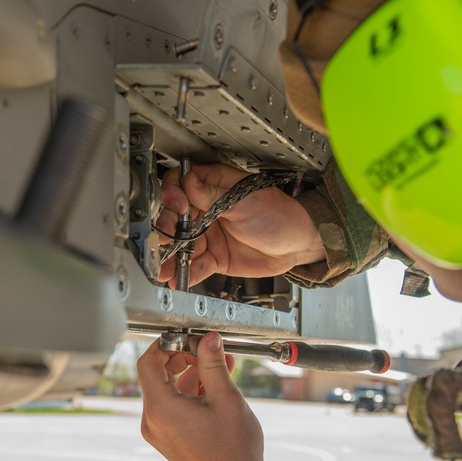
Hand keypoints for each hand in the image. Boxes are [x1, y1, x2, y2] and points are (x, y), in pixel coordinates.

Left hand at [136, 332, 278, 460]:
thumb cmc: (234, 453)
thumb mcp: (226, 399)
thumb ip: (213, 365)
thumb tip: (208, 340)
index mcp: (160, 409)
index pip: (147, 363)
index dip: (165, 344)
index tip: (186, 338)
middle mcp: (152, 421)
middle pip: (158, 375)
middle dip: (184, 358)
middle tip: (209, 350)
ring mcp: (159, 431)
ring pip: (169, 390)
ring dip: (192, 375)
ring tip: (222, 367)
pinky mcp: (169, 438)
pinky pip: (174, 406)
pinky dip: (191, 393)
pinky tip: (216, 386)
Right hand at [158, 164, 325, 286]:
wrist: (297, 244)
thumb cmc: (279, 214)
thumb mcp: (246, 201)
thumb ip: (214, 195)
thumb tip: (188, 181)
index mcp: (213, 187)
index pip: (181, 184)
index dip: (173, 194)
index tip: (177, 206)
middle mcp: (205, 210)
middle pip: (174, 217)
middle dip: (166, 229)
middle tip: (164, 240)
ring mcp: (208, 235)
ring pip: (181, 245)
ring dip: (171, 258)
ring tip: (164, 269)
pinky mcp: (214, 258)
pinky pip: (195, 265)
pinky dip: (185, 273)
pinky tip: (178, 279)